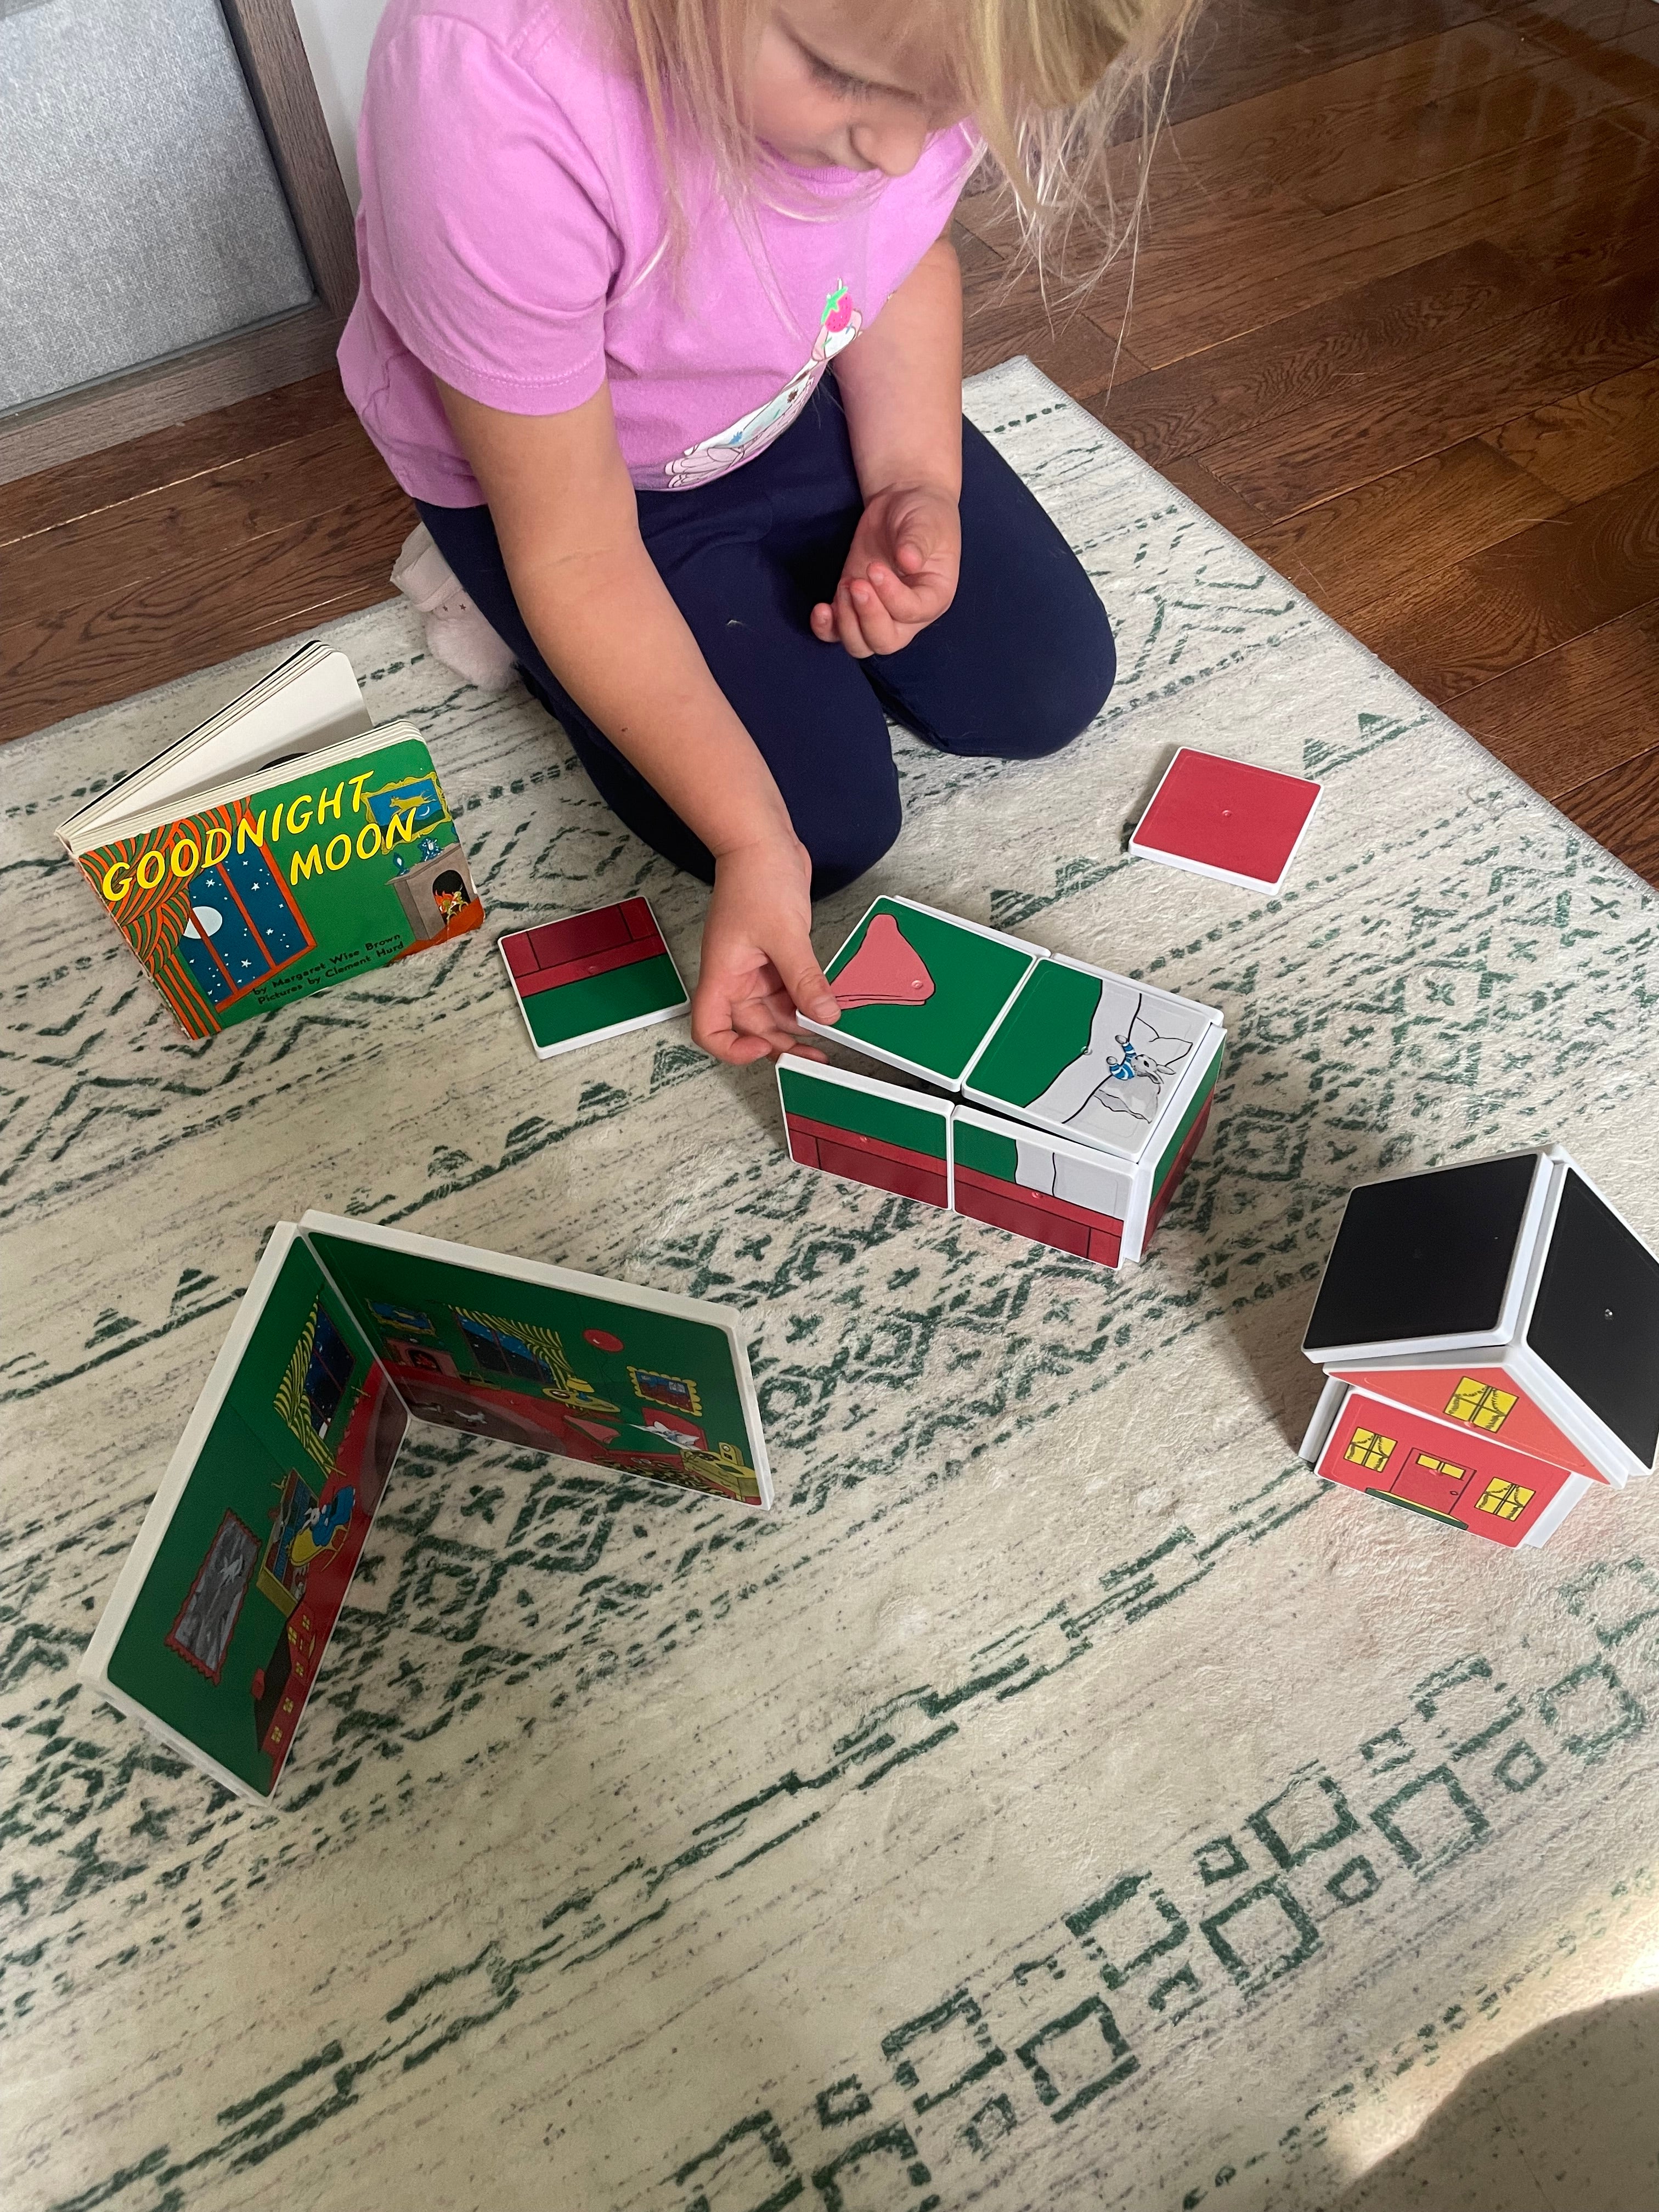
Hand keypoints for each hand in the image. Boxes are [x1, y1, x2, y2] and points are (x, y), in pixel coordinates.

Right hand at [692, 835, 841, 1064]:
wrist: (762, 841)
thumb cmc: (756, 877)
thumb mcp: (785, 934)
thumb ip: (805, 979)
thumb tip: (824, 1016)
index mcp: (723, 974)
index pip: (709, 1029)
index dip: (732, 1048)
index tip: (763, 1048)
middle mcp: (735, 977)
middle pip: (751, 1026)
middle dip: (782, 1043)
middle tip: (816, 1056)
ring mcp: (755, 968)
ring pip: (775, 1011)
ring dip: (799, 1024)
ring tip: (831, 1033)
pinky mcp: (775, 957)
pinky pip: (789, 989)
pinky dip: (807, 1000)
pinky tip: (828, 1006)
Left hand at [810, 482, 960, 658]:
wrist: (901, 503)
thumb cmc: (922, 514)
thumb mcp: (926, 522)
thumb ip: (917, 541)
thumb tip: (908, 561)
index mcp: (934, 597)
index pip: (913, 613)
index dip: (892, 597)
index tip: (875, 568)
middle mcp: (908, 615)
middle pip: (886, 641)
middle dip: (868, 618)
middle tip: (857, 583)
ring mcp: (879, 613)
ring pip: (861, 644)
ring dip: (846, 622)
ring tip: (845, 585)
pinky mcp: (854, 606)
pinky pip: (838, 633)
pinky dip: (826, 628)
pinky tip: (821, 609)